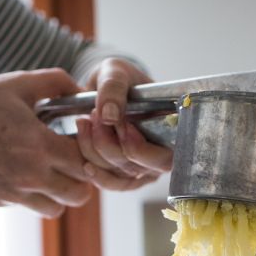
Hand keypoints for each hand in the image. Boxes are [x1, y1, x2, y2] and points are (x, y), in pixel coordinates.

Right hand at [0, 69, 92, 217]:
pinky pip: (28, 206)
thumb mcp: (17, 83)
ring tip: (50, 171)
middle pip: (79, 194)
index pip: (86, 163)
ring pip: (56, 209)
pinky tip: (20, 171)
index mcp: (39, 146)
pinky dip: (32, 194)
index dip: (89, 152)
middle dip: (82, 178)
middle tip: (71, 161)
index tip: (80, 141)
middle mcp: (30, 176)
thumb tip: (80, 90)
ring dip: (59, 193)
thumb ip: (56, 83)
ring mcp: (14, 193)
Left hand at [77, 58, 172, 190]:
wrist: (101, 93)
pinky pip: (109, 184)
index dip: (140, 148)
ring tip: (85, 121)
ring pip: (118, 173)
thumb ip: (113, 86)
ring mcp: (141, 170)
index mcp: (171, 131)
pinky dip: (95, 173)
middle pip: (138, 168)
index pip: (166, 157)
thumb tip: (110, 115)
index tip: (121, 124)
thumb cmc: (118, 80)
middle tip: (95, 117)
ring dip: (95, 150)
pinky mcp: (122, 178)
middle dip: (110, 146)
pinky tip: (84, 161)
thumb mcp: (115, 71)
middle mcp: (159, 156)